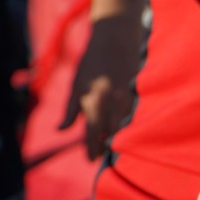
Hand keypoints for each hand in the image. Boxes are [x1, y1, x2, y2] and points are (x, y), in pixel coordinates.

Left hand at [60, 0, 147, 158]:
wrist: (114, 38)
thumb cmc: (91, 62)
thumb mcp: (76, 85)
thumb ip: (70, 110)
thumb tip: (61, 131)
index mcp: (93, 102)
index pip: (92, 135)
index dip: (91, 150)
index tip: (90, 160)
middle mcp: (111, 102)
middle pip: (110, 134)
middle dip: (106, 145)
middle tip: (101, 154)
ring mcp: (127, 97)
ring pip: (124, 125)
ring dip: (118, 135)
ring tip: (112, 142)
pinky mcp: (138, 91)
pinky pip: (133, 113)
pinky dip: (128, 122)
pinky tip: (124, 125)